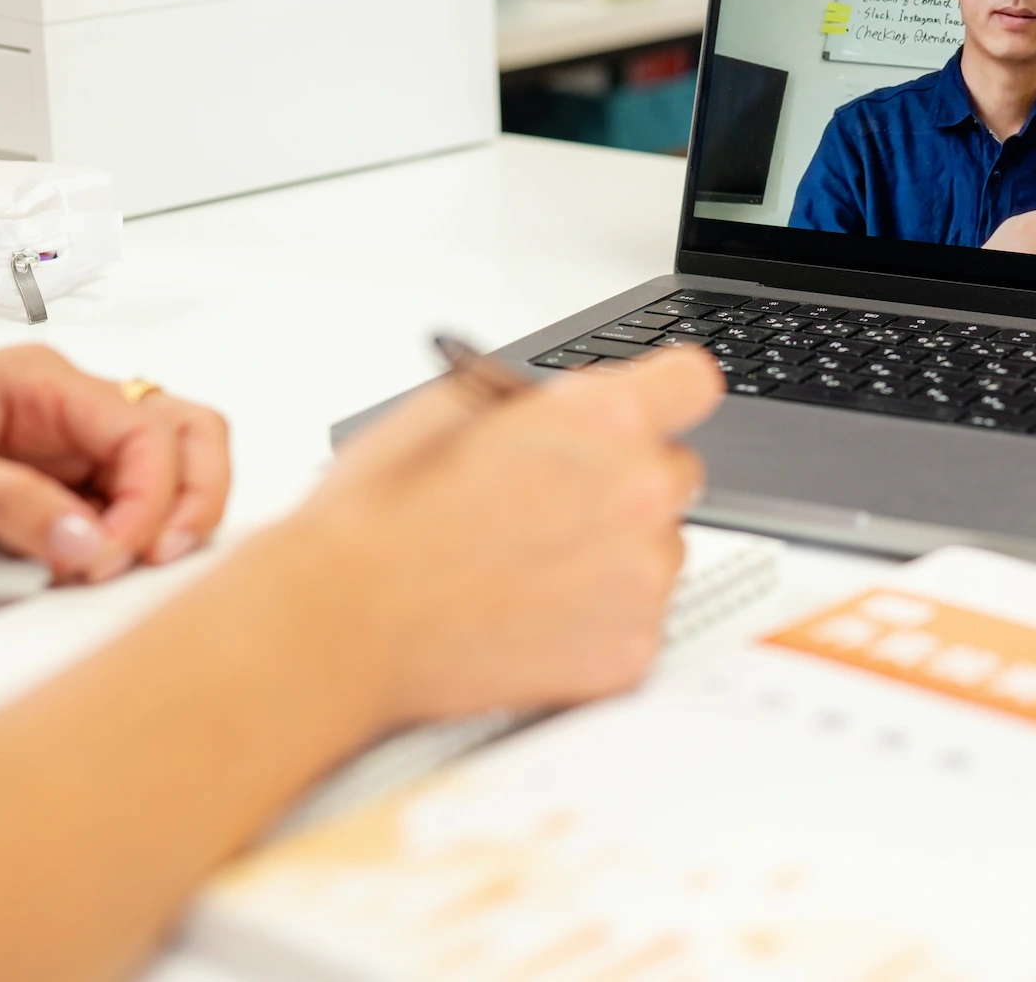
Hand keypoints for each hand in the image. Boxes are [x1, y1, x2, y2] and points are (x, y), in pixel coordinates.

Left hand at [0, 347, 228, 582]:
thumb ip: (10, 505)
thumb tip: (90, 539)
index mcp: (44, 383)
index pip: (146, 430)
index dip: (152, 496)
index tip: (115, 554)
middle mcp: (66, 408)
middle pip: (185, 432)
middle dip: (196, 493)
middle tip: (168, 554)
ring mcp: (63, 447)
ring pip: (166, 466)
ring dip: (170, 514)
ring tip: (139, 564)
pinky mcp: (50, 487)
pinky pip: (120, 505)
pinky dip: (129, 537)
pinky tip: (96, 567)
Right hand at [287, 346, 723, 726]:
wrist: (343, 624)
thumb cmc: (380, 519)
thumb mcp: (453, 409)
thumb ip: (540, 405)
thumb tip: (570, 410)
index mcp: (603, 420)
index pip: (693, 382)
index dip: (662, 397)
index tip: (646, 413)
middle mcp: (639, 496)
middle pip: (678, 473)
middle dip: (627, 482)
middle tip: (555, 505)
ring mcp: (641, 581)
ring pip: (659, 553)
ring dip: (615, 556)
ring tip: (528, 569)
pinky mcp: (631, 652)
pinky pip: (639, 621)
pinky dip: (598, 621)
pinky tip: (531, 615)